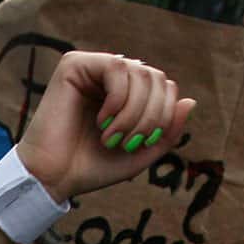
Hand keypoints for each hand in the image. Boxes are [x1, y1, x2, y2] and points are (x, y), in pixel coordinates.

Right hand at [17, 52, 195, 202]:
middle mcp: (109, 79)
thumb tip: (190, 100)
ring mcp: (91, 69)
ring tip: (112, 137)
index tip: (143, 144)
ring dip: (134, 112)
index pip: (165, 87)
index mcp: (125, 95)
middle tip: (128, 143)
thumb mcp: (142, 153)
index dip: (164, 115)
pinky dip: (118, 98)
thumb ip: (168, 131)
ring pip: (141, 72)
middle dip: (151, 115)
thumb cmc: (90, 167)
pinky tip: (102, 120)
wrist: (52, 177)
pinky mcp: (73, 66)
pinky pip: (117, 66)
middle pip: (156, 77)